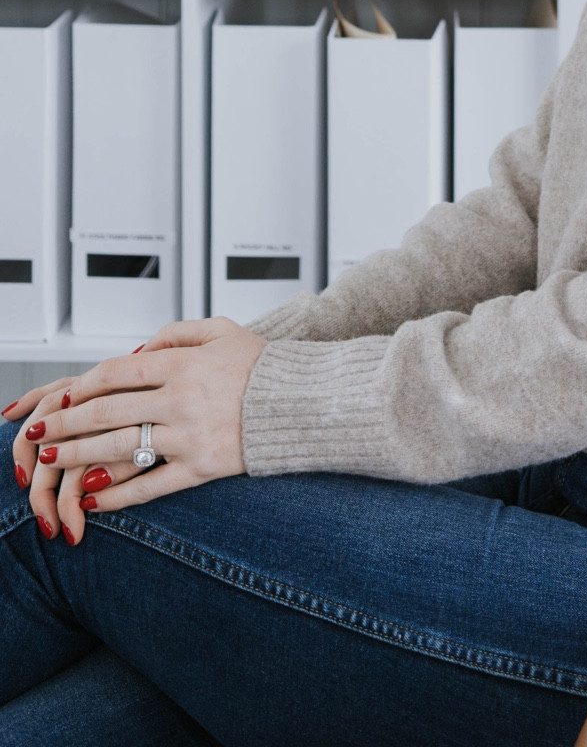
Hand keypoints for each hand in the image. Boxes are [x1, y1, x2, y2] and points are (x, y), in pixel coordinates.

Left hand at [2, 317, 265, 544]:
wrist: (305, 402)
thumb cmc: (264, 365)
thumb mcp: (222, 330)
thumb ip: (176, 334)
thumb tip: (137, 352)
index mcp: (184, 363)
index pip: (116, 373)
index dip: (82, 386)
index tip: (59, 398)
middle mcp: (181, 399)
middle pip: (107, 411)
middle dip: (65, 423)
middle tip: (37, 434)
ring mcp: (189, 436)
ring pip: (120, 448)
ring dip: (79, 456)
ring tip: (53, 463)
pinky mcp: (202, 468)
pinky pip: (151, 486)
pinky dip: (119, 496)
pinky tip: (95, 500)